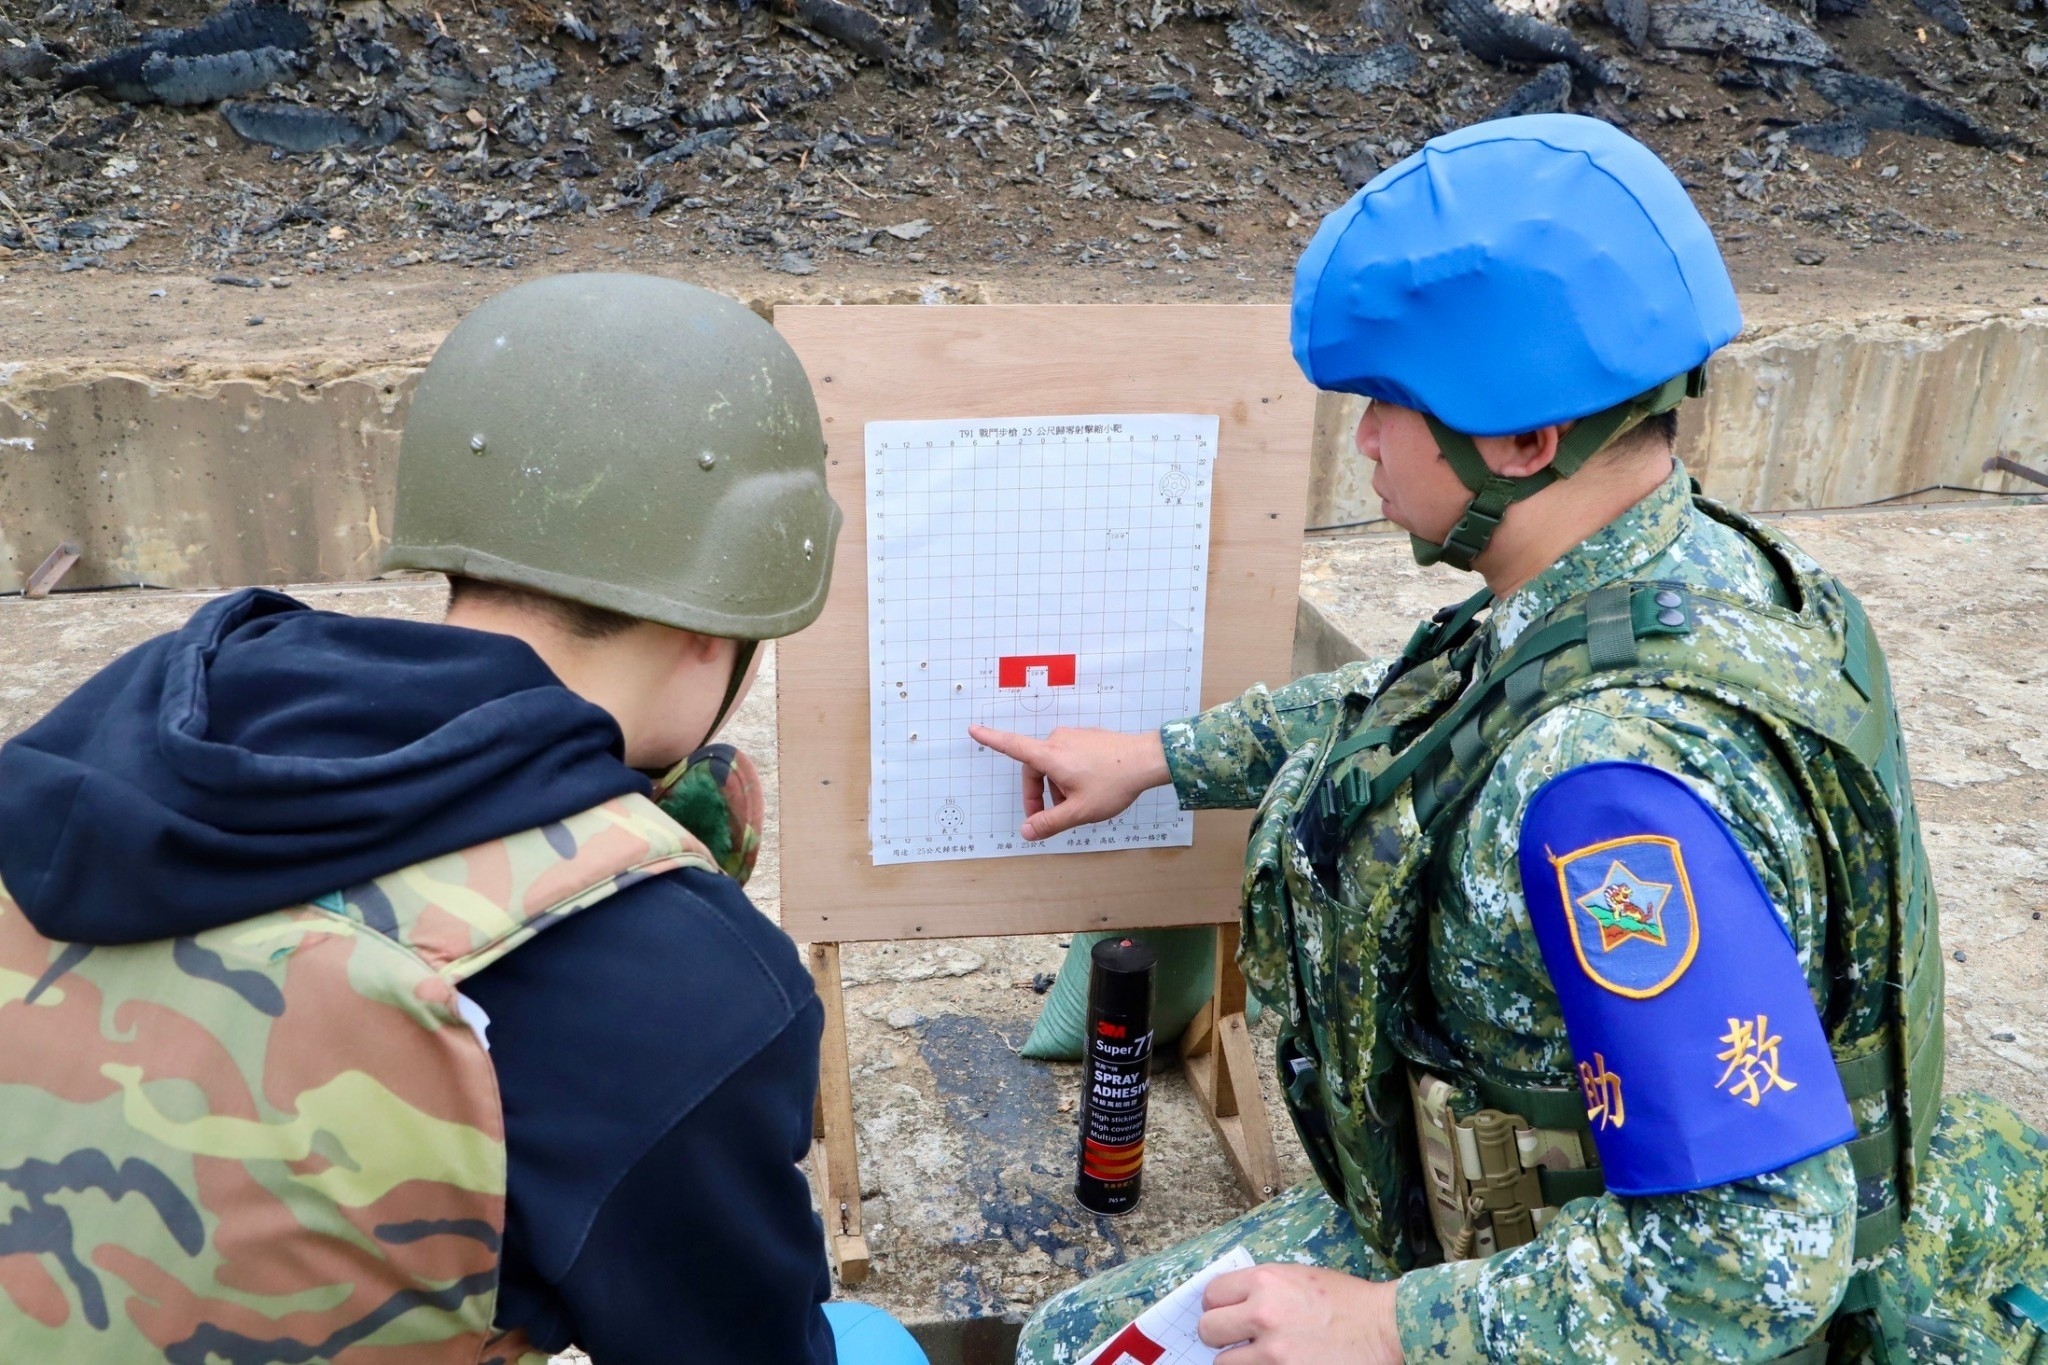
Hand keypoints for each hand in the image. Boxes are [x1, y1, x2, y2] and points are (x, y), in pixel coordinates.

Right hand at [965, 725, 1170, 840]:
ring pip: (1052, 765)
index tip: (973, 729)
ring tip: (1076, 806)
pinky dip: (1068, 776)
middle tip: (1049, 818)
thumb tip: (1026, 832)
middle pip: (1034, 767)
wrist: (1148, 760)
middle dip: (1037, 794)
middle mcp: (1058, 741)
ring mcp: (1074, 737)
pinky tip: (1088, 791)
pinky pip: (1068, 758)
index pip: (1012, 746)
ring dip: (1055, 787)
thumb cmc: (1114, 783)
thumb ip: (1050, 822)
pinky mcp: (1087, 738)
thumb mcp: (1079, 811)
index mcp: (1050, 756)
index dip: (991, 739)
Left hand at [1198, 1264, 1403, 1364]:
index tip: (1225, 1312)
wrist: (1383, 1327)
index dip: (1217, 1305)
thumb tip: (1230, 1302)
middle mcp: (1263, 1315)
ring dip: (1238, 1360)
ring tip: (1260, 1355)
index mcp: (1265, 1282)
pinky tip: (1275, 1363)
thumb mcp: (1298, 1276)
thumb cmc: (1345, 1300)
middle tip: (1236, 1338)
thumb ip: (1261, 1287)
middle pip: (1208, 1330)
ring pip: (1224, 1363)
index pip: (1212, 1294)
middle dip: (1220, 1334)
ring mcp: (1273, 1353)